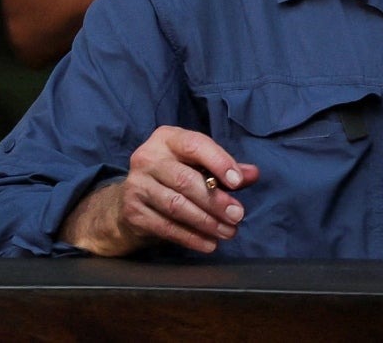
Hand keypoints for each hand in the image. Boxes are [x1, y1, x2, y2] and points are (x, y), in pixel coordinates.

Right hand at [64, 126, 259, 256]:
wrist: (130, 199)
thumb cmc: (174, 176)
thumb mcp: (198, 165)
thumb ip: (224, 168)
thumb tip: (252, 174)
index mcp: (167, 138)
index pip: (195, 145)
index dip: (218, 162)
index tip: (239, 182)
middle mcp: (147, 157)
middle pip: (186, 180)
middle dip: (216, 201)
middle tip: (238, 215)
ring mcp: (136, 185)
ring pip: (176, 206)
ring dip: (206, 222)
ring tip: (228, 232)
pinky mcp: (133, 212)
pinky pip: (165, 227)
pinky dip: (190, 237)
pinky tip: (208, 243)